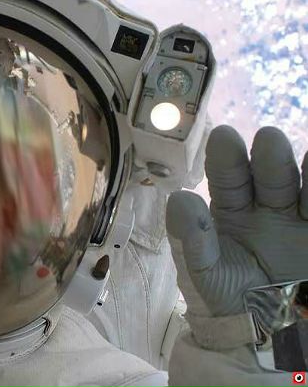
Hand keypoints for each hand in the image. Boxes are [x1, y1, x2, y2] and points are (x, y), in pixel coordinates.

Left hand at [166, 125, 307, 315]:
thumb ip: (191, 240)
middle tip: (268, 140)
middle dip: (270, 158)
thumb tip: (179, 198)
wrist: (260, 338)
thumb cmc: (224, 300)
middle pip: (271, 177)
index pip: (228, 178)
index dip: (226, 158)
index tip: (225, 136)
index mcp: (233, 209)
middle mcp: (269, 207)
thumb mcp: (204, 274)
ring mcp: (301, 221)